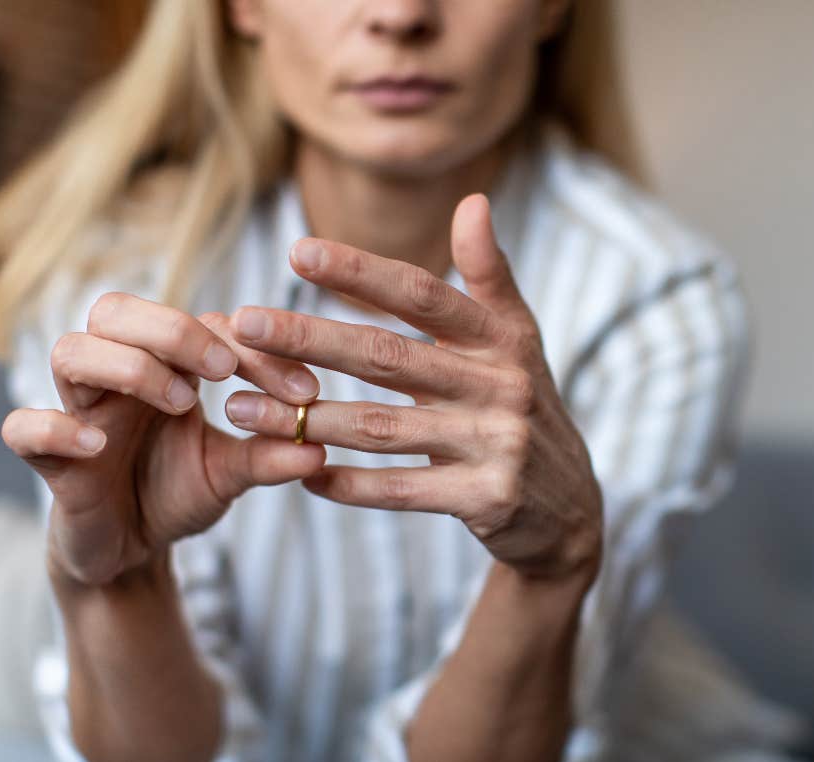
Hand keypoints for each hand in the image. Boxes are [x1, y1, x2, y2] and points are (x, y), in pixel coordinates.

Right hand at [1, 296, 326, 585]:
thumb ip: (269, 457)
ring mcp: (78, 413)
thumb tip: (319, 447)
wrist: (130, 552)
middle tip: (224, 370)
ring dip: (130, 367)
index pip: (201, 325)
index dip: (254, 349)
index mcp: (166, 366)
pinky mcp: (49, 460)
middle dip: (173, 330)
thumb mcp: (232, 475)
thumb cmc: (177, 494)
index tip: (304, 391)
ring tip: (181, 403)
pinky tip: (98, 444)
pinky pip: (23, 428)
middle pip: (115, 310)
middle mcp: (117, 377)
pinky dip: (55, 427)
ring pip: (70, 352)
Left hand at [223, 194, 602, 581]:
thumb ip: (489, 274)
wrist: (570, 508)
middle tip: (245, 325)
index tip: (298, 252)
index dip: (361, 273)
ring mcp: (497, 444)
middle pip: (390, 356)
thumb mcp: (518, 340)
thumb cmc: (524, 408)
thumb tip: (473, 201)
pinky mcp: (488, 499)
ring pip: (383, 428)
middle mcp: (502, 386)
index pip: (424, 295)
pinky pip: (402, 490)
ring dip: (307, 419)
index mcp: (503, 339)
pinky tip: (302, 473)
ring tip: (243, 409)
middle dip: (312, 338)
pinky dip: (349, 485)